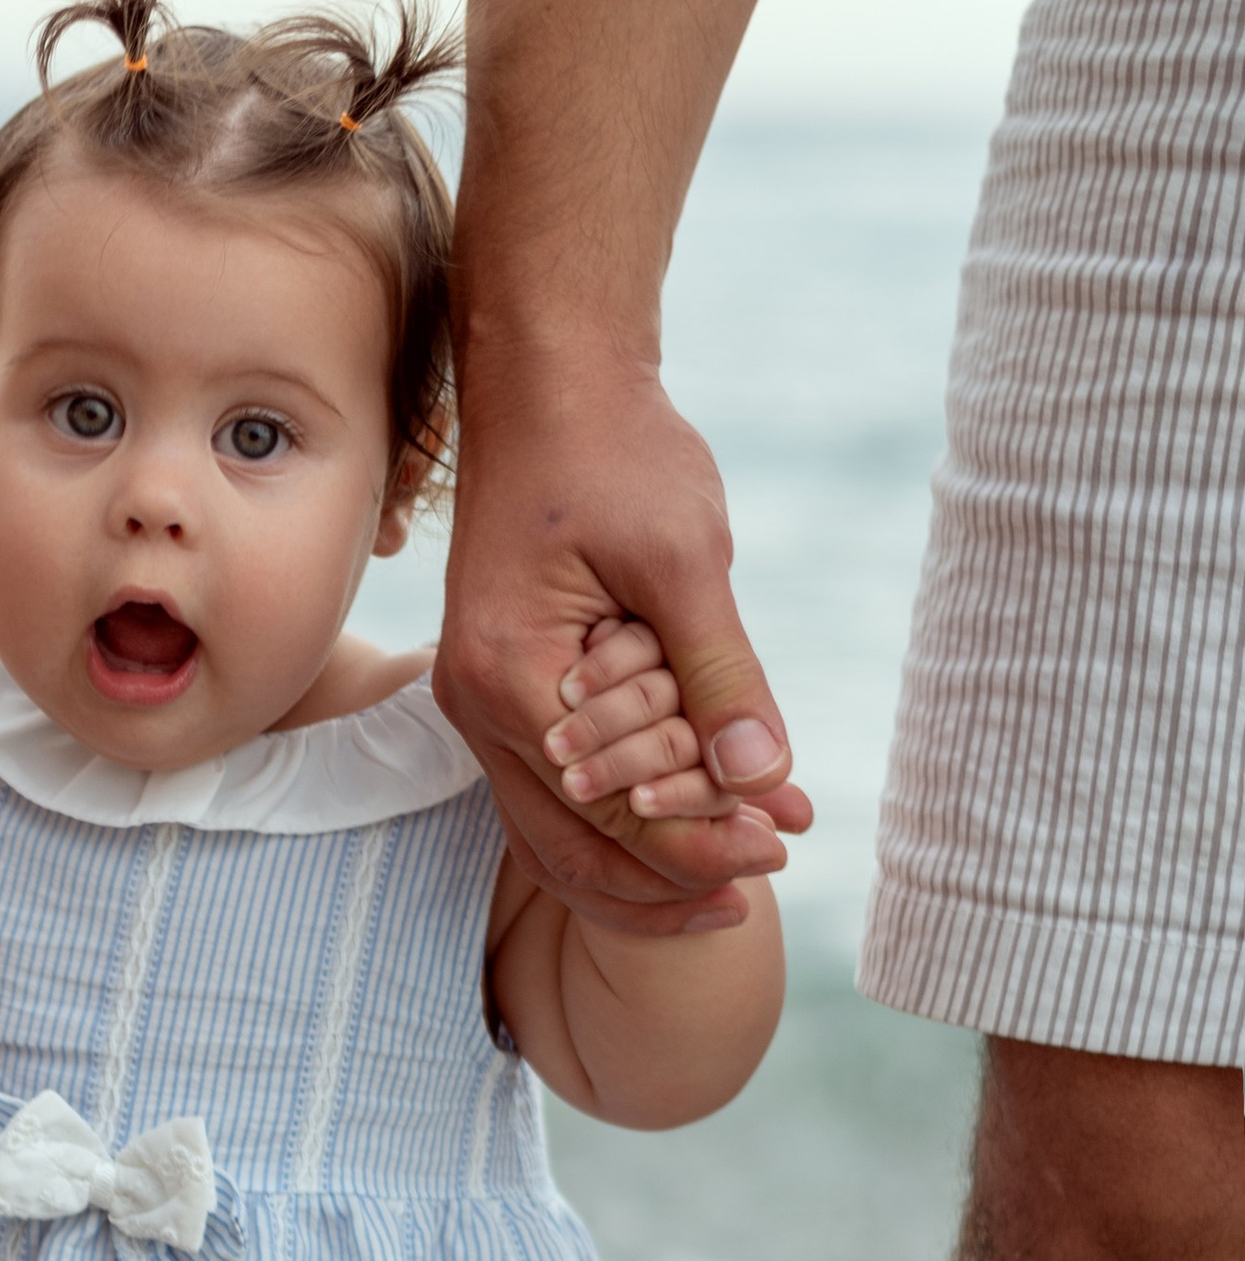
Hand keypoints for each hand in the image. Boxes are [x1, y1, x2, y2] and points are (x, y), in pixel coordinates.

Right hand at [436, 340, 810, 936]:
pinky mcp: (507, 687)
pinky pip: (556, 786)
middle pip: (570, 844)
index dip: (698, 841)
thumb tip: (763, 780)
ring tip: (736, 880)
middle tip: (765, 882)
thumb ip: (720, 675)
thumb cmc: (612, 451)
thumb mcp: (684, 559)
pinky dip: (624, 811)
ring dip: (645, 860)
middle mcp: (476, 706)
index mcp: (508, 677)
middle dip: (669, 874)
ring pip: (554, 831)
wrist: (549, 379)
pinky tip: (696, 814)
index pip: (607, 807)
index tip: (784, 847)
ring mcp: (482, 702)